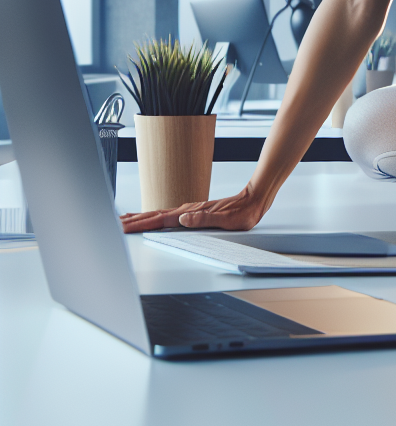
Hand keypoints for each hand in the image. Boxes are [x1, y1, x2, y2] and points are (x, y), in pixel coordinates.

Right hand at [120, 185, 265, 233]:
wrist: (253, 199)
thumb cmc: (242, 212)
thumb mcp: (226, 220)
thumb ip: (204, 219)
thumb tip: (182, 218)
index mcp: (190, 213)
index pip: (159, 220)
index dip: (139, 224)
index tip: (122, 226)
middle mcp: (187, 210)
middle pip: (154, 215)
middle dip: (133, 221)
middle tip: (113, 225)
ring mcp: (189, 210)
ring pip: (158, 214)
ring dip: (140, 218)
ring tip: (124, 220)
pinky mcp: (193, 211)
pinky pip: (167, 215)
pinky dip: (154, 216)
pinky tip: (151, 218)